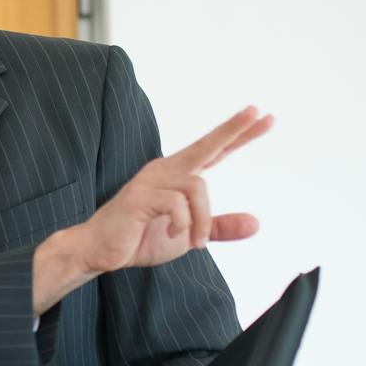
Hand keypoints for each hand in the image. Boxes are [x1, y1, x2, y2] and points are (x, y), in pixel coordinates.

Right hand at [61, 106, 271, 278]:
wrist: (100, 252)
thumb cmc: (140, 239)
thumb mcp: (189, 236)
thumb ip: (219, 227)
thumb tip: (257, 223)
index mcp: (177, 175)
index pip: (214, 151)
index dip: (238, 135)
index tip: (264, 117)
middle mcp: (165, 170)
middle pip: (206, 145)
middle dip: (233, 129)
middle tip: (259, 112)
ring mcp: (151, 180)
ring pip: (197, 188)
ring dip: (203, 220)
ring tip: (197, 243)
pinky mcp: (141, 195)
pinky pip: (177, 205)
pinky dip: (183, 225)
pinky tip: (172, 235)